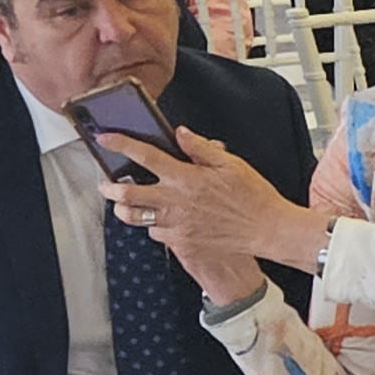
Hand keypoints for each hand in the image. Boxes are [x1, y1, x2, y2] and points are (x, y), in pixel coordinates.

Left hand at [104, 128, 317, 303]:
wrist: (268, 230)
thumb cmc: (254, 197)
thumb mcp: (232, 164)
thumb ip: (201, 148)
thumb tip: (180, 133)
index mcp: (187, 178)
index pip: (145, 156)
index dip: (121, 144)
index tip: (105, 139)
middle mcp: (176, 201)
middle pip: (127, 193)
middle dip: (110, 187)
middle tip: (107, 184)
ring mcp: (177, 223)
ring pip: (135, 217)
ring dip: (124, 209)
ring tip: (123, 204)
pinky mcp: (182, 241)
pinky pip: (156, 234)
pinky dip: (153, 226)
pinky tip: (159, 221)